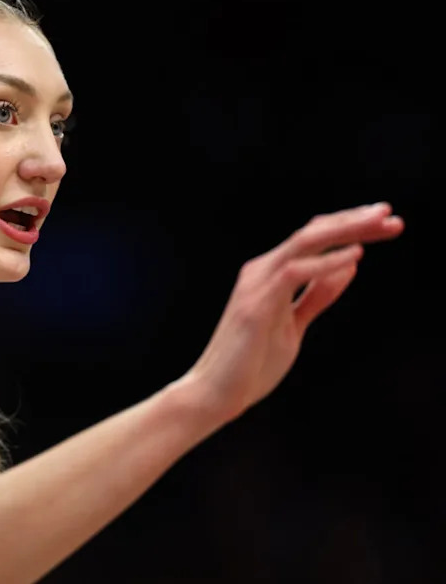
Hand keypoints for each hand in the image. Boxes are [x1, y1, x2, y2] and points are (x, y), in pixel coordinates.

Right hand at [184, 202, 404, 423]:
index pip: (312, 239)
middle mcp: (261, 271)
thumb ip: (316, 296)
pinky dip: (325, 263)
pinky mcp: (256, 305)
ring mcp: (256, 286)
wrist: (216, 392)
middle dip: (353, 220)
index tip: (385, 223)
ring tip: (380, 224)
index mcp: (270, 275)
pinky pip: (293, 273)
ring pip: (304, 243)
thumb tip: (347, 268)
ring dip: (345, 231)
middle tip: (389, 213)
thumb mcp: (293, 324)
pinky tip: (354, 256)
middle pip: (311, 233)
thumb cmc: (251, 363)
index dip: (348, 226)